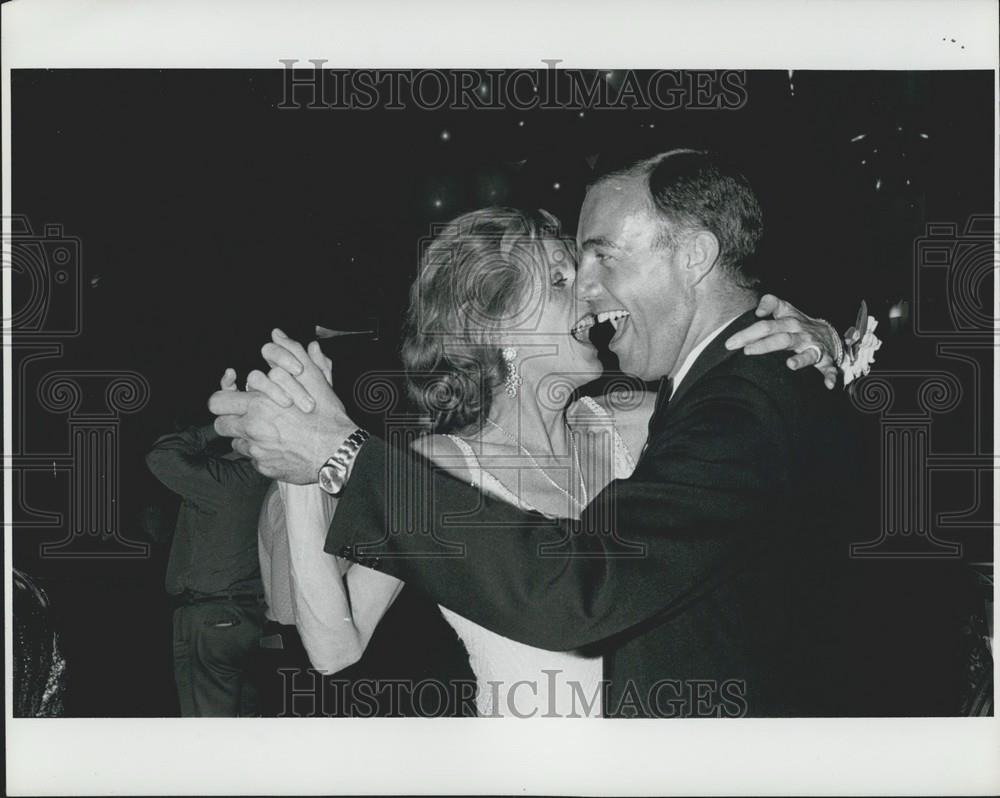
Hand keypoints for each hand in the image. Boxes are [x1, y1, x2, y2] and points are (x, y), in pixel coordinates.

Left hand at [208, 336, 355, 482]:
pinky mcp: (264, 468)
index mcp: (259, 405)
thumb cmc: (327, 417)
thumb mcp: (313, 379)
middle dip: (229, 419)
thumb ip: (293, 354)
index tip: (231, 395)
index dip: (222, 396)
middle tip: (243, 416)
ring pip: (236, 442)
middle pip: (220, 424)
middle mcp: (253, 429)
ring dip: (247, 436)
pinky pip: (253, 459)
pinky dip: (262, 453)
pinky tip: (279, 447)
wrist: (339, 452)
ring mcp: (257, 451)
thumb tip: (278, 334)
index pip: (218, 401)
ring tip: (268, 431)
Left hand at [725, 294, 839, 389]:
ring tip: (791, 365)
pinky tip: (828, 384)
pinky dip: (831, 376)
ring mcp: (814, 347)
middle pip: (781, 338)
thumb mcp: (786, 309)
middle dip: (763, 345)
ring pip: (807, 353)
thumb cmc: (799, 323)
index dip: (751, 329)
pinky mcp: (825, 360)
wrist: (828, 334)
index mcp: (789, 321)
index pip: (767, 323)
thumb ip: (770, 303)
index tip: (737, 337)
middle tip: (744, 351)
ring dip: (801, 359)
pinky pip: (830, 369)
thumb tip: (758, 311)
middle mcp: (801, 334)